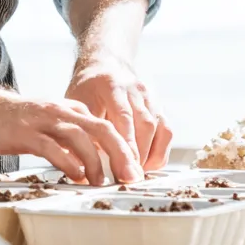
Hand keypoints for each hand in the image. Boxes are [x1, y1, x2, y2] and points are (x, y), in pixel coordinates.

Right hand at [0, 85, 143, 184]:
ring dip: (95, 160)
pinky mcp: (25, 132)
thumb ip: (71, 138)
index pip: (106, 127)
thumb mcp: (51, 124)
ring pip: (78, 136)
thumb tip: (95, 162)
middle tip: (131, 176)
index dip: (124, 149)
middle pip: (100, 128)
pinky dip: (67, 161)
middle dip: (120, 153)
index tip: (134, 171)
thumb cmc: (19, 121)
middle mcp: (61, 111)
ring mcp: (43, 120)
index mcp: (70, 110)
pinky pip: (51, 146)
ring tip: (102, 181)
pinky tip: (75, 175)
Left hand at [65, 56, 171, 170]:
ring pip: (159, 128)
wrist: (103, 65)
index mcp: (112, 85)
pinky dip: (160, 151)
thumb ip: (84, 127)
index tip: (124, 169)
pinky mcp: (158, 106)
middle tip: (129, 178)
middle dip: (139, 155)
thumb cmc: (87, 88)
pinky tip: (148, 165)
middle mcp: (134, 88)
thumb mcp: (78, 102)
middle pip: (144, 124)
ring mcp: (149, 96)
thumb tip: (83, 160)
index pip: (123, 116)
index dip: (126, 145)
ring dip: (150, 155)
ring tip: (137, 174)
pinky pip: (167, 130)